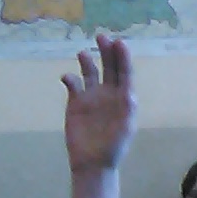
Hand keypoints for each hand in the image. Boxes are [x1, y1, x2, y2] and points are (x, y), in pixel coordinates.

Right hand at [60, 34, 137, 173]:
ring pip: (90, 72)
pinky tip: (68, 78)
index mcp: (124, 97)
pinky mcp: (75, 102)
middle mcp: (108, 93)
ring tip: (83, 53)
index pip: (125, 72)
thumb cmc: (113, 145)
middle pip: (108, 67)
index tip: (119, 42)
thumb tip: (129, 93)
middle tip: (102, 36)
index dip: (123, 57)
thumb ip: (127, 109)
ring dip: (87, 61)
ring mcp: (91, 96)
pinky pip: (73, 84)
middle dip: (106, 52)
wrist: (93, 161)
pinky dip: (70, 78)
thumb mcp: (125, 127)